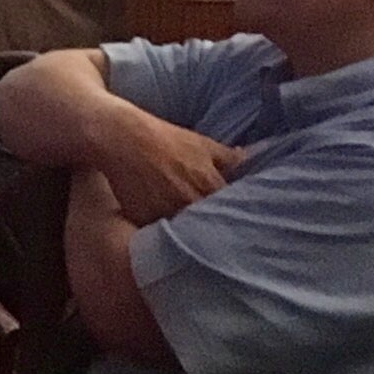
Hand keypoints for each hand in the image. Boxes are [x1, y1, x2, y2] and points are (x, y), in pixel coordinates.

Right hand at [89, 100, 240, 225]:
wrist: (122, 138)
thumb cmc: (164, 138)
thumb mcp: (202, 143)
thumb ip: (230, 158)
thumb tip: (251, 160)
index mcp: (210, 185)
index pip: (231, 210)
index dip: (230, 214)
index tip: (229, 217)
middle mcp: (190, 203)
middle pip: (208, 226)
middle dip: (209, 227)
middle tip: (211, 229)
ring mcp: (166, 213)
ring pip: (183, 234)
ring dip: (187, 235)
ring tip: (188, 233)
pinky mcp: (143, 220)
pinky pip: (158, 234)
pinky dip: (162, 234)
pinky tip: (163, 228)